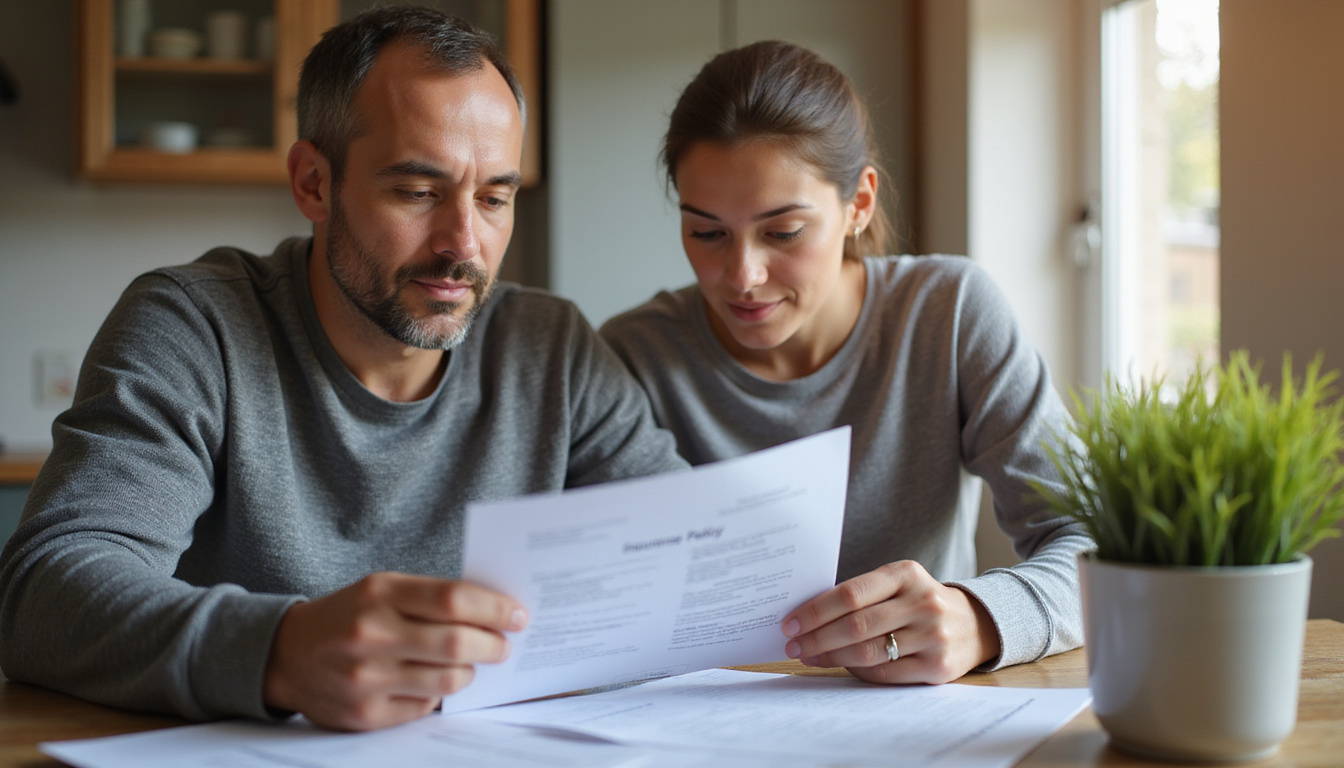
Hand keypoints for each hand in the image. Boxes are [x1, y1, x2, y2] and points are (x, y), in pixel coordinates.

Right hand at [263, 572, 526, 730]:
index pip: (453, 599)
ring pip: (448, 681)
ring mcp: (366, 678)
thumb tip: (494, 611)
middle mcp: (372, 634)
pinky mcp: (364, 714)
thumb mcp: (381, 589)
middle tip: (505, 645)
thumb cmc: (349, 615)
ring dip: (471, 672)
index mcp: (380, 594)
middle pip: (457, 643)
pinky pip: (424, 707)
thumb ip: (431, 597)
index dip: (494, 608)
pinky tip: (431, 682)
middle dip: (494, 645)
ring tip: (472, 663)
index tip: (518, 615)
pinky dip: (437, 695)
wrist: (285, 655)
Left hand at [780, 560, 999, 683]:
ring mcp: (933, 635)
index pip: (850, 593)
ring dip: (832, 657)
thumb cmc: (919, 602)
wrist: (975, 624)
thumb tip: (806, 616)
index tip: (789, 623)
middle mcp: (922, 602)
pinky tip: (841, 666)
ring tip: (810, 656)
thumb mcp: (898, 585)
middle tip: (793, 645)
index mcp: (906, 574)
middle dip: (817, 637)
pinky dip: (858, 672)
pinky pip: (886, 674)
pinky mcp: (938, 666)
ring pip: (868, 652)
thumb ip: (861, 595)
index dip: (815, 611)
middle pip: (856, 625)